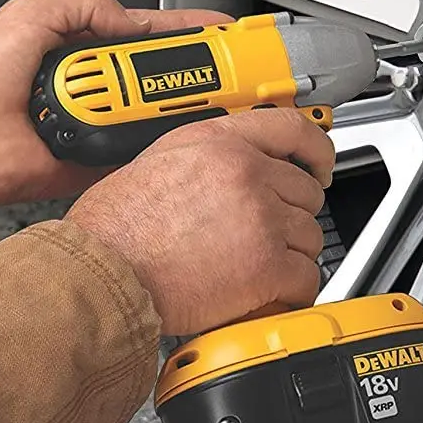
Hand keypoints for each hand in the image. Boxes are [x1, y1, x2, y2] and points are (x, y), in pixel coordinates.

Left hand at [0, 0, 229, 230]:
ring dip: (177, 106)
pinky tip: (177, 135)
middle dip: (191, 69)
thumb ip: (83, 6)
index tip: (216, 32)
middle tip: (225, 70)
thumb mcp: (25, 16)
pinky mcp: (96, 159)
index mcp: (76, 49)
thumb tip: (133, 22)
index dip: (182, 31)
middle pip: (156, 74)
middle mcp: (91, 86)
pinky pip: (138, 152)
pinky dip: (158, 145)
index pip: (142, 34)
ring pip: (154, 112)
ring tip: (197, 98)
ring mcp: (96, 124)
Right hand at [64, 107, 334, 335]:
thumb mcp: (158, 163)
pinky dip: (294, 291)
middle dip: (292, 216)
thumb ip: (206, 159)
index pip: (293, 128)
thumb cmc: (112, 230)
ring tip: (258, 268)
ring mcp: (261, 218)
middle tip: (269, 235)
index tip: (322, 164)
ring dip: (292, 256)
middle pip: (306, 192)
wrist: (101, 272)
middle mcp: (246, 174)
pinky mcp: (267, 264)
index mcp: (219, 143)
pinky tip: (272, 294)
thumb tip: (230, 170)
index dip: (317, 149)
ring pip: (310, 236)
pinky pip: (307, 277)